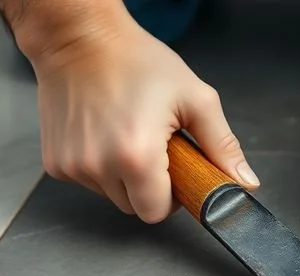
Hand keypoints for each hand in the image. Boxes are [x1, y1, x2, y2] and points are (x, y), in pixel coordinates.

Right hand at [29, 18, 258, 222]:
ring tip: (128, 134)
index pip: (157, 212)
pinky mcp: (54, 162)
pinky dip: (99, 166)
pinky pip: (87, 181)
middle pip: (134, 207)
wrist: (79, 38)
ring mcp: (72, 166)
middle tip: (155, 148)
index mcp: (136, 156)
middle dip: (149, 187)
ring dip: (123, 176)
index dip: (171, 197)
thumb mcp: (194, 98)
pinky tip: (104, 133)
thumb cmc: (136, 61)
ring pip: (110, 195)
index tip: (174, 172)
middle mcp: (99, 166)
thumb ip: (222, 145)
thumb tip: (245, 182)